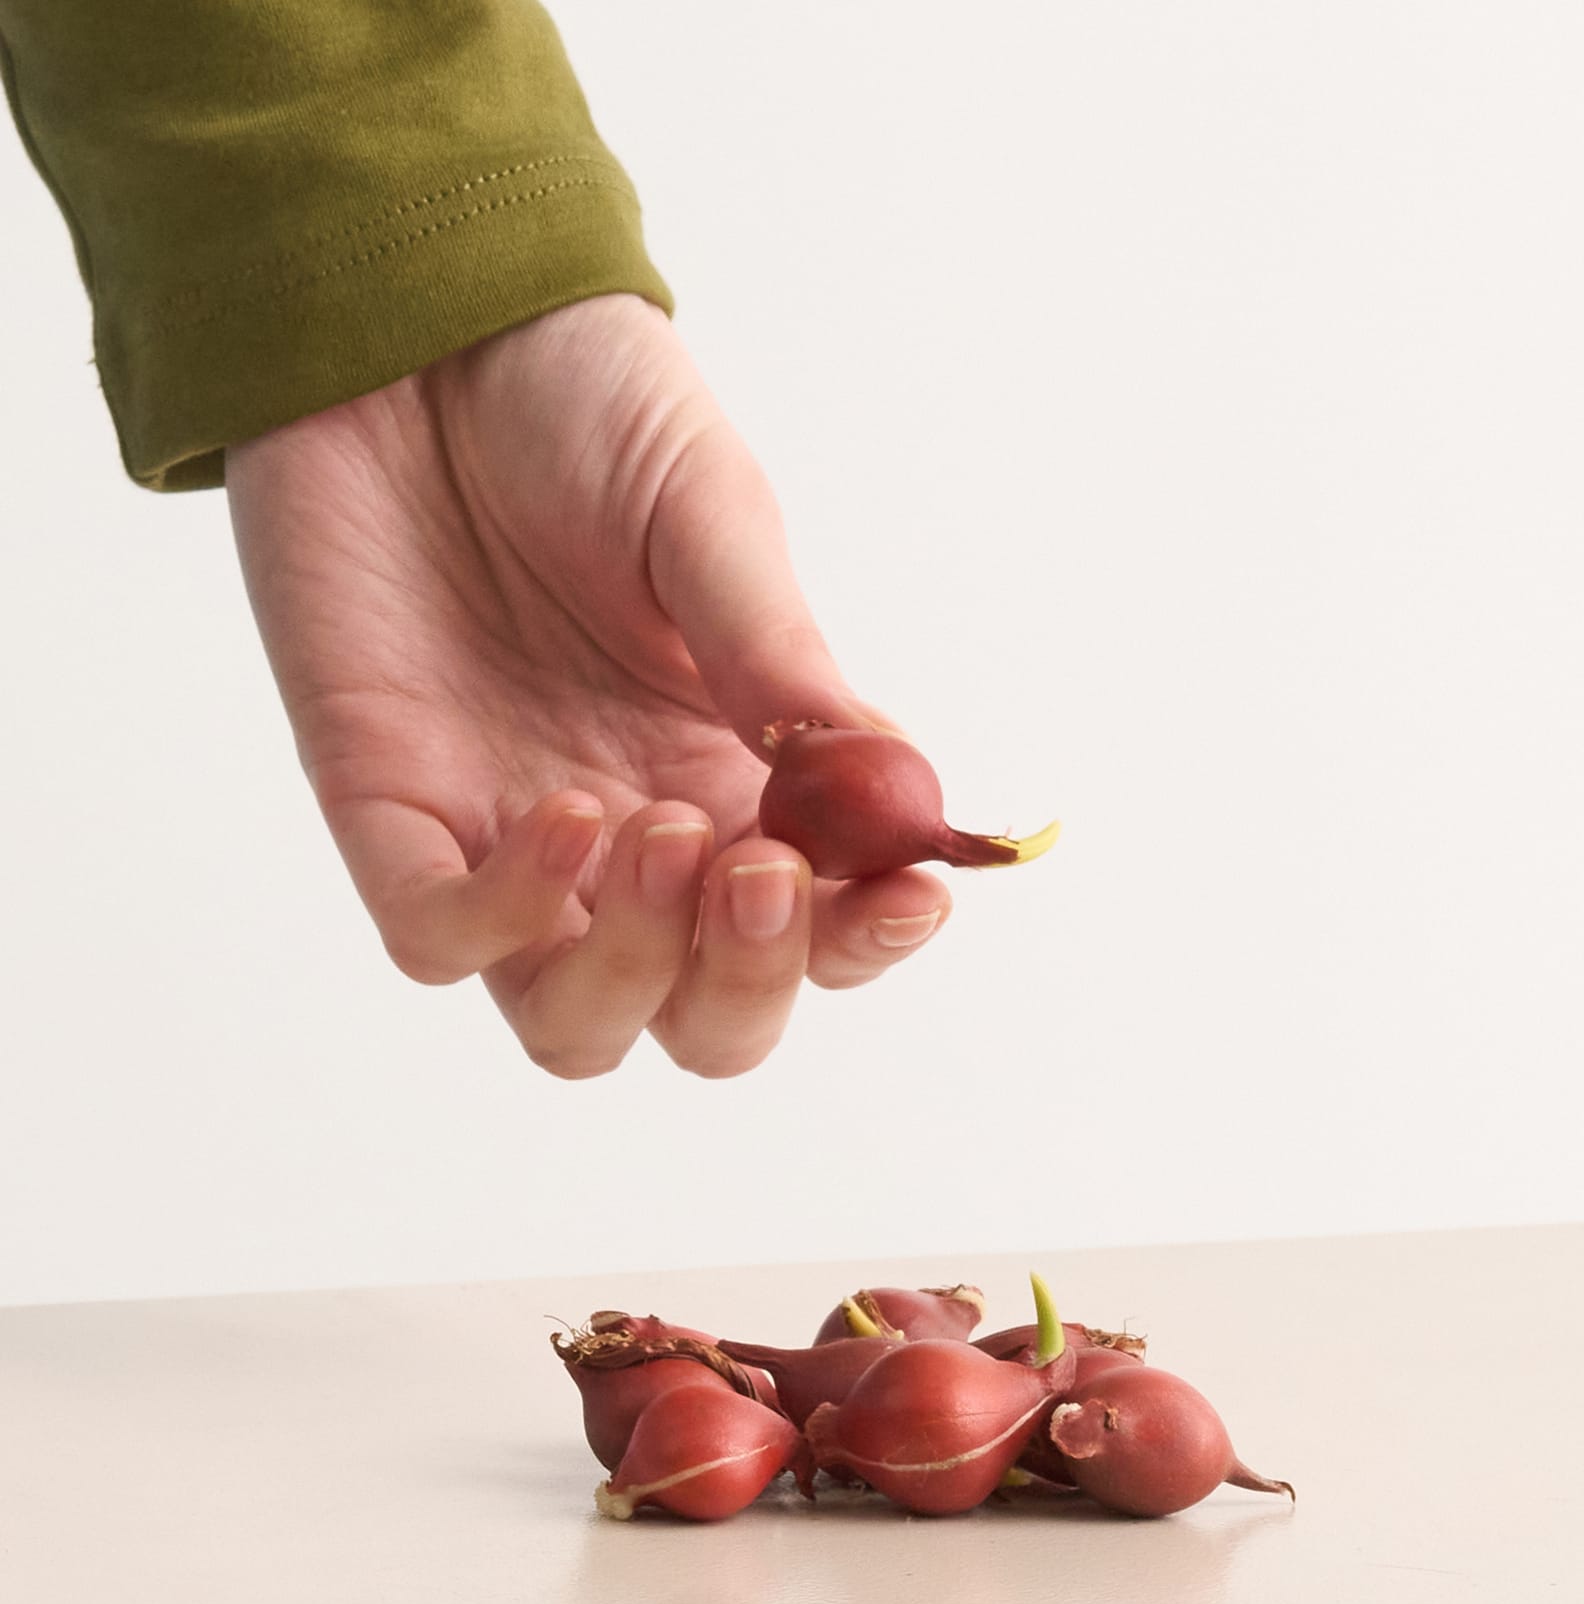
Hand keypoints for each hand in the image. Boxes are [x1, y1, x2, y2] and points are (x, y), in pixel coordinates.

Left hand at [226, 296, 950, 1077]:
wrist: (417, 321)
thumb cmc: (578, 406)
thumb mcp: (708, 522)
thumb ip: (783, 664)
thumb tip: (904, 798)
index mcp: (731, 778)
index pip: (815, 927)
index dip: (867, 940)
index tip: (914, 892)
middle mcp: (630, 836)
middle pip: (702, 1017)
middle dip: (748, 977)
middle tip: (761, 866)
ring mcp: (505, 838)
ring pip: (576, 1021)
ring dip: (637, 967)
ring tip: (663, 830)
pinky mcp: (388, 810)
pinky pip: (438, 941)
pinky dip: (507, 913)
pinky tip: (569, 808)